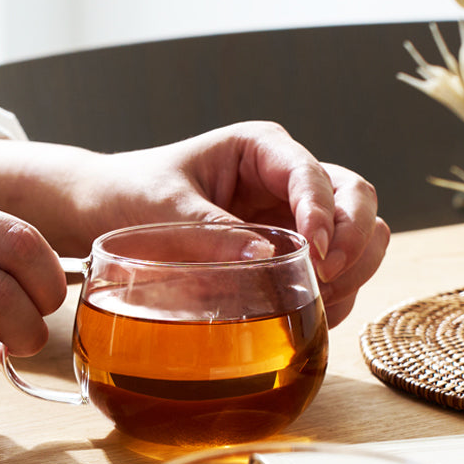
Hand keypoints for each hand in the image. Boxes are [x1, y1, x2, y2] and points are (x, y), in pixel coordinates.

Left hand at [0, 122, 389, 327]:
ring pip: (359, 237)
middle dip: (354, 240)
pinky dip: (337, 295)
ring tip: (317, 300)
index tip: (313, 255)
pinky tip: (310, 313)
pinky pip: (336, 275)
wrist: (104, 214)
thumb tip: (262, 259)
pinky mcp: (290, 257)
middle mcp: (287, 181)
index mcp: (262, 150)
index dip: (324, 215)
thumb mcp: (163, 205)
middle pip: (358, 200)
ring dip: (352, 270)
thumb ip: (210, 229)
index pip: (316, 176)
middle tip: (325, 277)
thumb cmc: (130, 193)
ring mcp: (294, 221)